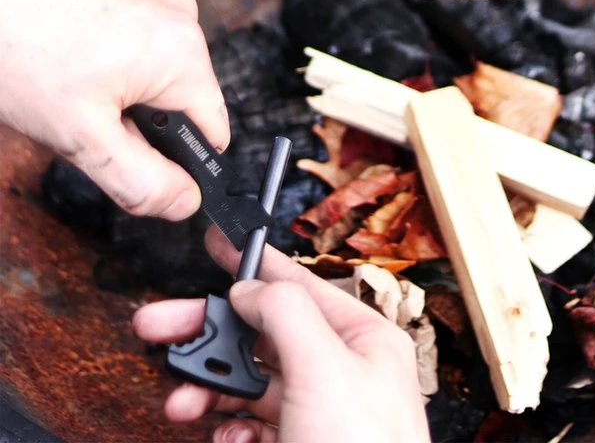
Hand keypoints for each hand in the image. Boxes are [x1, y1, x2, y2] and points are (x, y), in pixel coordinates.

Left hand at [0, 0, 228, 219]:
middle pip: (183, 102)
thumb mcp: (82, 139)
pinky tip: (66, 60)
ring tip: (67, 85)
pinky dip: (108, 62)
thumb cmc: (16, 48)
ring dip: (121, 93)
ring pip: (157, 74)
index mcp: (183, 50)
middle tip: (82, 119)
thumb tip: (185, 202)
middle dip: (139, 123)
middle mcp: (180, 13)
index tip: (127, 162)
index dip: (175, 164)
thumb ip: (142, 181)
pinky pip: (137, 44)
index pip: (213, 132)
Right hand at [132, 227, 430, 442]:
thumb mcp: (325, 370)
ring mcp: (318, 415)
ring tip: (180, 401)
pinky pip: (250, 428)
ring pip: (249, 385)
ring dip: (209, 390)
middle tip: (158, 328)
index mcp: (362, 340)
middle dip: (209, 335)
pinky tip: (222, 437)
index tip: (216, 243)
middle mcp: (342, 373)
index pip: (297, 284)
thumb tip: (252, 286)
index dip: (251, 263)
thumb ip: (285, 314)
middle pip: (260, 335)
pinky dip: (227, 430)